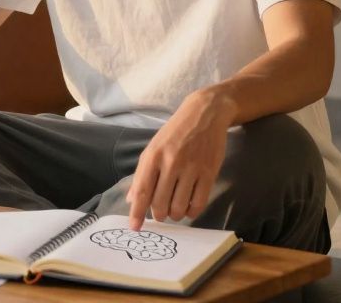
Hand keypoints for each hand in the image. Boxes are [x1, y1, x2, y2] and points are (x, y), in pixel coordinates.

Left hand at [126, 88, 236, 230]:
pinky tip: (188, 206)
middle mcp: (171, 163)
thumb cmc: (175, 133)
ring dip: (175, 214)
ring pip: (179, 207)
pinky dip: (191, 211)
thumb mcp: (153, 147)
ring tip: (175, 208)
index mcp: (153, 156)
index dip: (137, 212)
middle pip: (160, 204)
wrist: (204, 114)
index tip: (135, 227)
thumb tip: (131, 200)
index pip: (142, 191)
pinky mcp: (209, 173)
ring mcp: (191, 168)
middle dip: (159, 215)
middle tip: (160, 213)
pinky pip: (198, 203)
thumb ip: (142, 174)